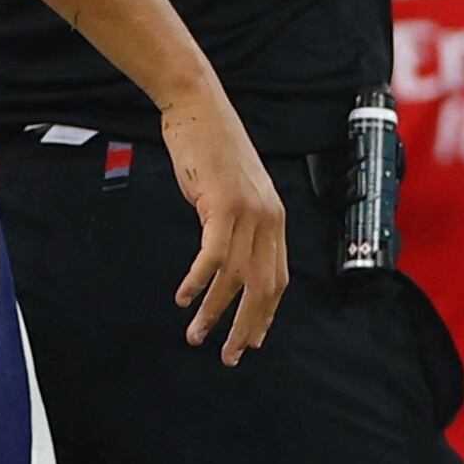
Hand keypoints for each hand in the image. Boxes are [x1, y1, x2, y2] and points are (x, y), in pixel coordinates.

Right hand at [158, 93, 288, 361]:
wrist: (198, 107)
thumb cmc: (211, 147)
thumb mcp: (233, 189)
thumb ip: (238, 221)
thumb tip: (229, 254)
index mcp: (275, 217)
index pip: (278, 278)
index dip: (266, 314)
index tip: (252, 341)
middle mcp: (269, 218)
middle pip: (263, 287)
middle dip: (246, 327)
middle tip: (230, 357)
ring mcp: (248, 211)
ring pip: (236, 278)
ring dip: (215, 313)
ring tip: (196, 336)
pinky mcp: (223, 204)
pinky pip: (213, 256)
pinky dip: (199, 282)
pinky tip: (185, 298)